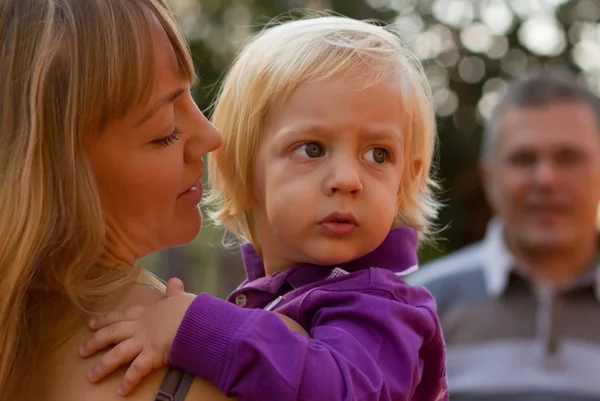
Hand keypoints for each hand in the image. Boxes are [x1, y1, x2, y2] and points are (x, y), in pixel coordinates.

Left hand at [79, 278, 194, 394]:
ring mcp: (144, 341)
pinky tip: (121, 390)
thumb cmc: (190, 309)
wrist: (197, 320)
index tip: (91, 323)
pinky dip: (129, 380)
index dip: (105, 319)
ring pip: (118, 353)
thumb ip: (174, 291)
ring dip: (103, 366)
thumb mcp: (180, 298)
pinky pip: (137, 370)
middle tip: (81, 351)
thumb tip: (174, 281)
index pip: (122, 315)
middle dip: (95, 342)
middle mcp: (141, 327)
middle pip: (112, 334)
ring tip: (92, 376)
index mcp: (147, 312)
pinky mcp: (152, 355)